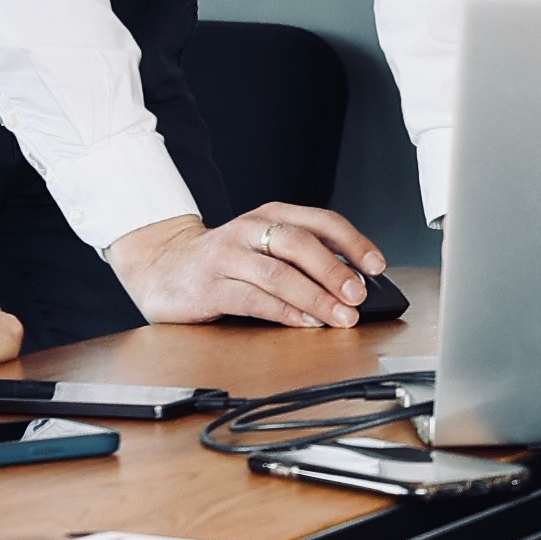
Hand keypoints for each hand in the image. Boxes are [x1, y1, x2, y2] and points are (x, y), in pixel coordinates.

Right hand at [106, 203, 387, 326]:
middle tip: (358, 295)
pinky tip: (305, 324)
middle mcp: (249, 230)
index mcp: (271, 215)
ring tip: (340, 316)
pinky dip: (284, 313)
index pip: (321, 221)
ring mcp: (227, 256)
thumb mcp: (265, 247)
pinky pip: (253, 299)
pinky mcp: (210, 286)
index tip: (377, 265)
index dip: (353, 242)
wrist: (163, 268)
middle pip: (300, 244)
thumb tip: (354, 284)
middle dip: (334, 271)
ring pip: (279, 274)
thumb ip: (302, 259)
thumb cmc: (226, 261)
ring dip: (315, 298)